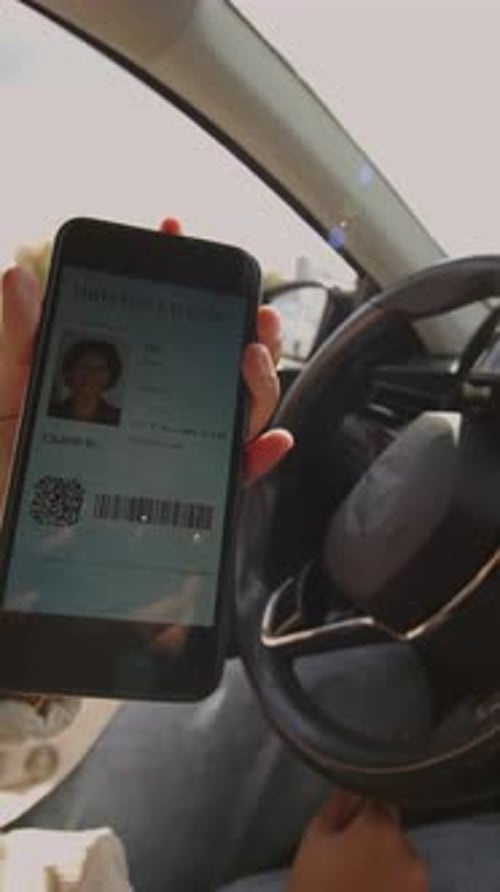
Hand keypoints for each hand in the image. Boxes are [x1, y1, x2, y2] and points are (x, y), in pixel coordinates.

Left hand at [0, 228, 291, 508]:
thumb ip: (23, 342)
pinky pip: (235, 473)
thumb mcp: (12, 401)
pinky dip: (259, 456)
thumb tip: (17, 276)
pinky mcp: (189, 494)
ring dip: (261, 381)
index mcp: (126, 377)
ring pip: (239, 407)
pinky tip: (270, 442)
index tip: (174, 231)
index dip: (173, 272)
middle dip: (245, 327)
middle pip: (218, 359)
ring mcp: (181, 448)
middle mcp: (163, 407)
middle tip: (251, 307)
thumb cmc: (16, 470)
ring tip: (251, 358)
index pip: (161, 318)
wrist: (18, 539)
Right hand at [287, 789, 428, 891]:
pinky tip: (370, 888)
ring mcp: (419, 881)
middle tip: (349, 852)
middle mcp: (409, 850)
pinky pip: (407, 879)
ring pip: (402, 853)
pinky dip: (393, 880)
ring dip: (386, 857)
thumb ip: (337, 805)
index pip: (380, 796)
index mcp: (380, 828)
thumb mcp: (315, 839)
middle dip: (374, 832)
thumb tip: (352, 785)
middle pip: (393, 827)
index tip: (349, 817)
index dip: (363, 803)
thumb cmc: (314, 886)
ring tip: (359, 875)